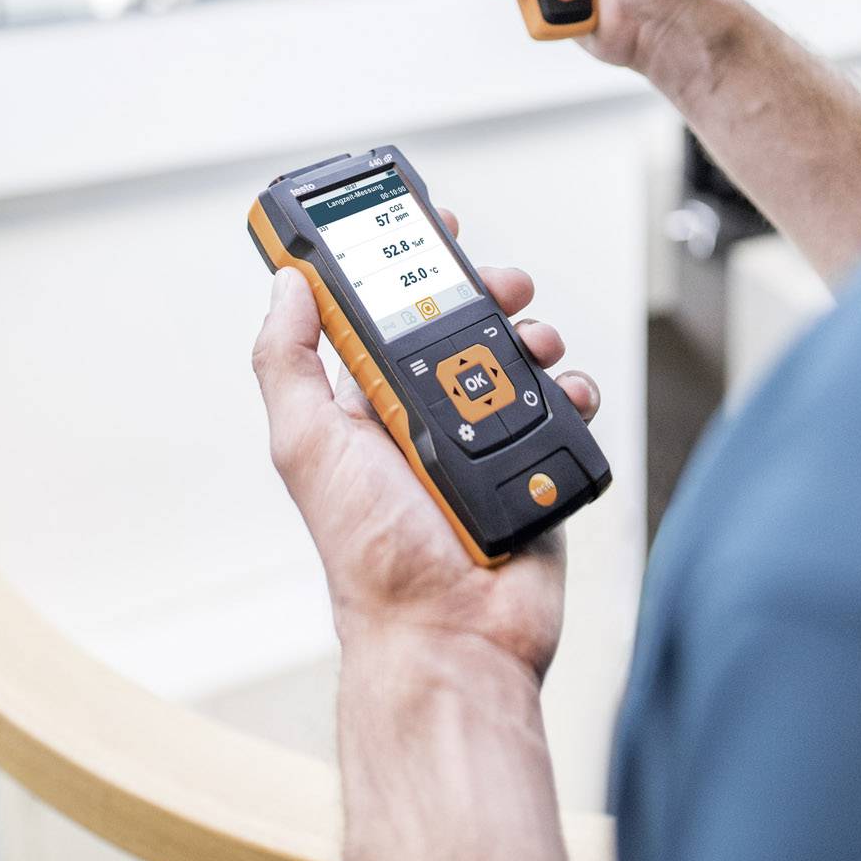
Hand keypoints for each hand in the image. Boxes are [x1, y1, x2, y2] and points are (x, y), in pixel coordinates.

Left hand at [252, 211, 600, 681]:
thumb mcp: (307, 445)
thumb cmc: (371, 556)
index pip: (385, 315)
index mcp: (368, 406)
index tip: (430, 225)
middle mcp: (426, 419)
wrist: (451, 636)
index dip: (407, 267)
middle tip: (503, 283)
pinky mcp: (536, 469)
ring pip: (518, 360)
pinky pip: (564, 411)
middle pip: (463, 327)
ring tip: (536, 345)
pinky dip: (574, 391)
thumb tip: (286, 283)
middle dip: (486, 293)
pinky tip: (569, 393)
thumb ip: (288, 362)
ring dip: (534, 335)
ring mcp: (486, 444)